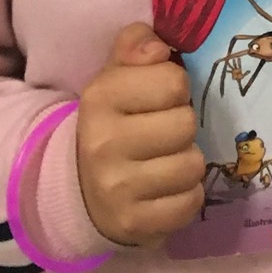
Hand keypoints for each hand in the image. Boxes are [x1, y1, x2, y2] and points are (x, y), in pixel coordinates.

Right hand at [76, 23, 205, 247]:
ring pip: (192, 166)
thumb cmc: (112, 122)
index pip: (173, 81)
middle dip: (181, 126)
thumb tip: (159, 47)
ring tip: (164, 160)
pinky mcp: (134, 226)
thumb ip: (135, 46)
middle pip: (186, 124)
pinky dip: (186, 196)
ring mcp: (118, 190)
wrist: (79, 189)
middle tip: (163, 132)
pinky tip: (166, 189)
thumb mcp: (116, 77)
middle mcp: (104, 145)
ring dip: (186, 162)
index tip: (159, 99)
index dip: (174, 87)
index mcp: (100, 99)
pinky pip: (190, 204)